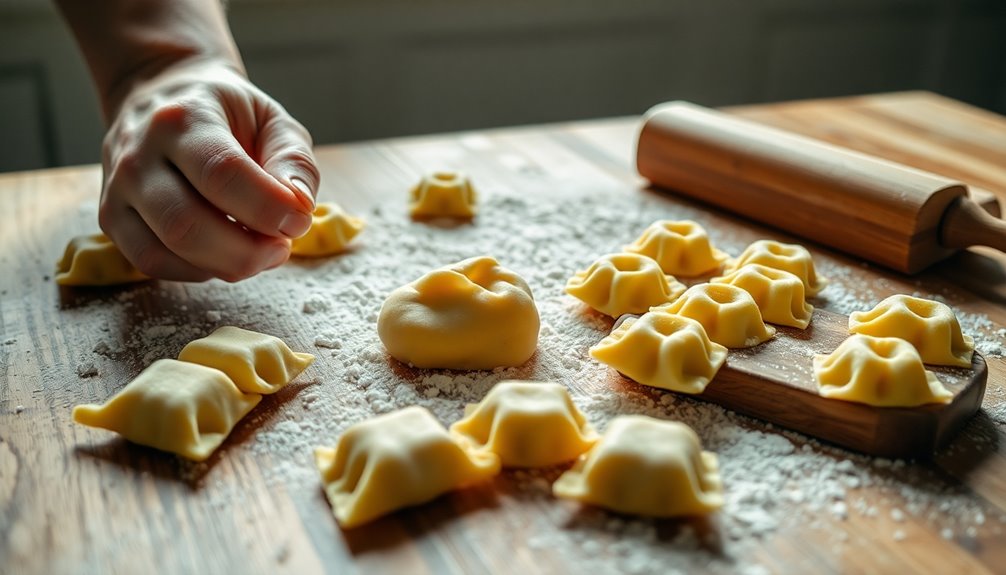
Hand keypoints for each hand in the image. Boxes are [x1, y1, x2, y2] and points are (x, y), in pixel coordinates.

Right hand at [98, 58, 318, 281]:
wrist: (161, 93)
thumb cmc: (226, 112)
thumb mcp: (271, 117)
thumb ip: (293, 159)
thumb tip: (299, 206)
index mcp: (183, 118)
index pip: (222, 173)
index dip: (268, 208)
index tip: (299, 221)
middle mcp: (139, 154)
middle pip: (186, 224)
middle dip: (247, 251)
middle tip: (282, 244)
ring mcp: (118, 189)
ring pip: (166, 250)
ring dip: (225, 265)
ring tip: (260, 249)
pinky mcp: (111, 218)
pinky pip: (152, 262)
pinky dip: (198, 271)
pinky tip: (224, 253)